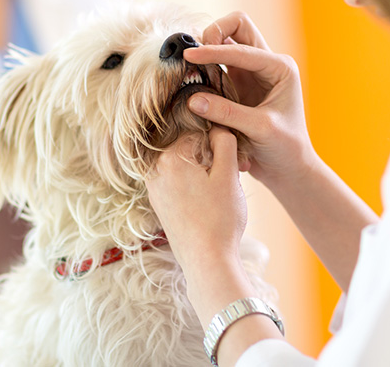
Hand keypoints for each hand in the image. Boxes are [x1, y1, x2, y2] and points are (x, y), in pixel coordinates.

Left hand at [145, 126, 246, 273]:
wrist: (206, 261)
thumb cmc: (220, 219)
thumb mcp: (229, 174)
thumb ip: (224, 142)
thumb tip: (217, 127)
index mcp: (171, 157)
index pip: (200, 133)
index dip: (221, 145)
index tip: (235, 163)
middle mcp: (155, 170)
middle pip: (189, 149)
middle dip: (211, 158)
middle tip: (232, 177)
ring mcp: (154, 188)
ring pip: (184, 166)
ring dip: (203, 172)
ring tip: (220, 192)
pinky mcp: (158, 203)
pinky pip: (177, 182)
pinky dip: (193, 186)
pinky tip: (207, 202)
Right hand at [187, 12, 317, 191]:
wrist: (289, 169)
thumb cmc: (285, 148)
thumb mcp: (259, 129)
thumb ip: (227, 112)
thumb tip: (192, 98)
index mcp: (279, 67)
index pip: (242, 48)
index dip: (214, 50)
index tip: (190, 56)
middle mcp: (266, 64)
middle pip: (236, 27)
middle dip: (214, 33)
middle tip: (195, 55)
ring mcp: (250, 74)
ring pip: (225, 42)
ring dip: (207, 50)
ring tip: (189, 68)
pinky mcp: (236, 86)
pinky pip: (216, 66)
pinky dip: (203, 68)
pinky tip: (193, 80)